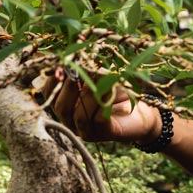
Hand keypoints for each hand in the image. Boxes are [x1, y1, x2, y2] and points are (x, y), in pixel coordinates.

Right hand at [44, 69, 160, 143]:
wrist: (143, 110)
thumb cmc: (118, 89)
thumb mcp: (100, 76)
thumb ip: (86, 69)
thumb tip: (73, 57)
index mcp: (67, 104)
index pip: (49, 95)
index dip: (53, 80)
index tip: (63, 64)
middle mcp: (71, 120)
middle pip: (60, 107)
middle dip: (70, 86)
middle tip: (83, 69)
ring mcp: (85, 131)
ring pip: (78, 115)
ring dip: (90, 93)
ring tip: (102, 76)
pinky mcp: (102, 135)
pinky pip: (97, 120)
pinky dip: (104, 102)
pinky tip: (111, 89)